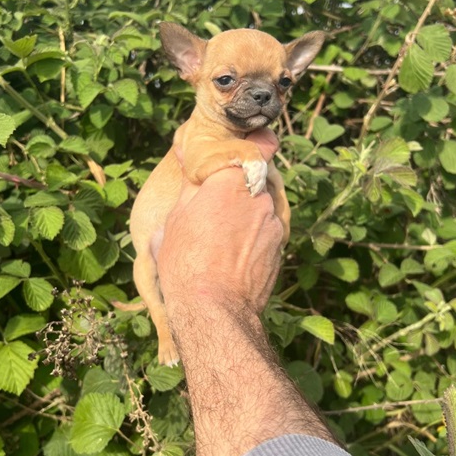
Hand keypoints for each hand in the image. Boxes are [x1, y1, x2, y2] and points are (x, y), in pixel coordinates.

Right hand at [157, 129, 283, 314]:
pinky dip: (254, 236)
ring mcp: (274, 222)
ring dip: (248, 213)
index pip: (257, 146)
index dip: (250, 148)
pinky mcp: (280, 248)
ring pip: (262, 207)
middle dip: (241, 187)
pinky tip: (235, 254)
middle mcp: (260, 195)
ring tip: (224, 237)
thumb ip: (190, 184)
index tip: (237, 154)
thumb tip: (186, 152)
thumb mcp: (175, 219)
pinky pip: (267, 231)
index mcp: (232, 179)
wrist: (214, 310)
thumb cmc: (186, 261)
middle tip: (218, 203)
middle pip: (256, 179)